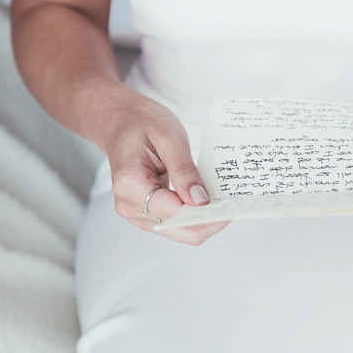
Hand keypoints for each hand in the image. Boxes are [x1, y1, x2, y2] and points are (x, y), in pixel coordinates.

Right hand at [102, 93, 227, 244]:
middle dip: (207, 221)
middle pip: (178, 230)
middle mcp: (127, 204)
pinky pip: (174, 223)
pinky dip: (191, 215)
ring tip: (217, 199)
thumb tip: (200, 201)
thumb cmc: (142, 123)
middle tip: (231, 205)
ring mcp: (134, 212)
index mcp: (130, 183)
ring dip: (200, 218)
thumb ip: (184, 170)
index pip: (174, 213)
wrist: (121, 121)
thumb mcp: (169, 137)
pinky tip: (203, 200)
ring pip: (178, 231)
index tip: (230, 206)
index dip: (205, 213)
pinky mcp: (144, 213)